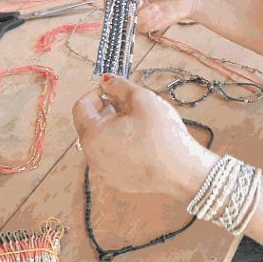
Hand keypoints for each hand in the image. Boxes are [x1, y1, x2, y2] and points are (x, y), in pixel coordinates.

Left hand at [73, 74, 216, 198]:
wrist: (182, 172)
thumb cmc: (162, 134)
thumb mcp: (142, 99)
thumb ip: (119, 86)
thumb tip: (106, 80)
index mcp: (93, 135)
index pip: (81, 107)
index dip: (96, 93)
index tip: (114, 90)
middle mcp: (92, 156)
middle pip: (88, 125)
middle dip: (104, 110)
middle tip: (128, 104)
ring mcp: (103, 171)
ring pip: (99, 141)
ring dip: (111, 127)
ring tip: (136, 123)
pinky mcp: (116, 180)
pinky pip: (109, 157)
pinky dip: (118, 145)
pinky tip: (140, 141)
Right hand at [101, 0, 210, 32]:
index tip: (121, 0)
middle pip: (113, 6)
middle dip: (126, 9)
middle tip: (141, 4)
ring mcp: (136, 7)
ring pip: (126, 19)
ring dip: (141, 16)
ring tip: (157, 8)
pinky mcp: (144, 20)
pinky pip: (139, 26)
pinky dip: (150, 22)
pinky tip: (161, 12)